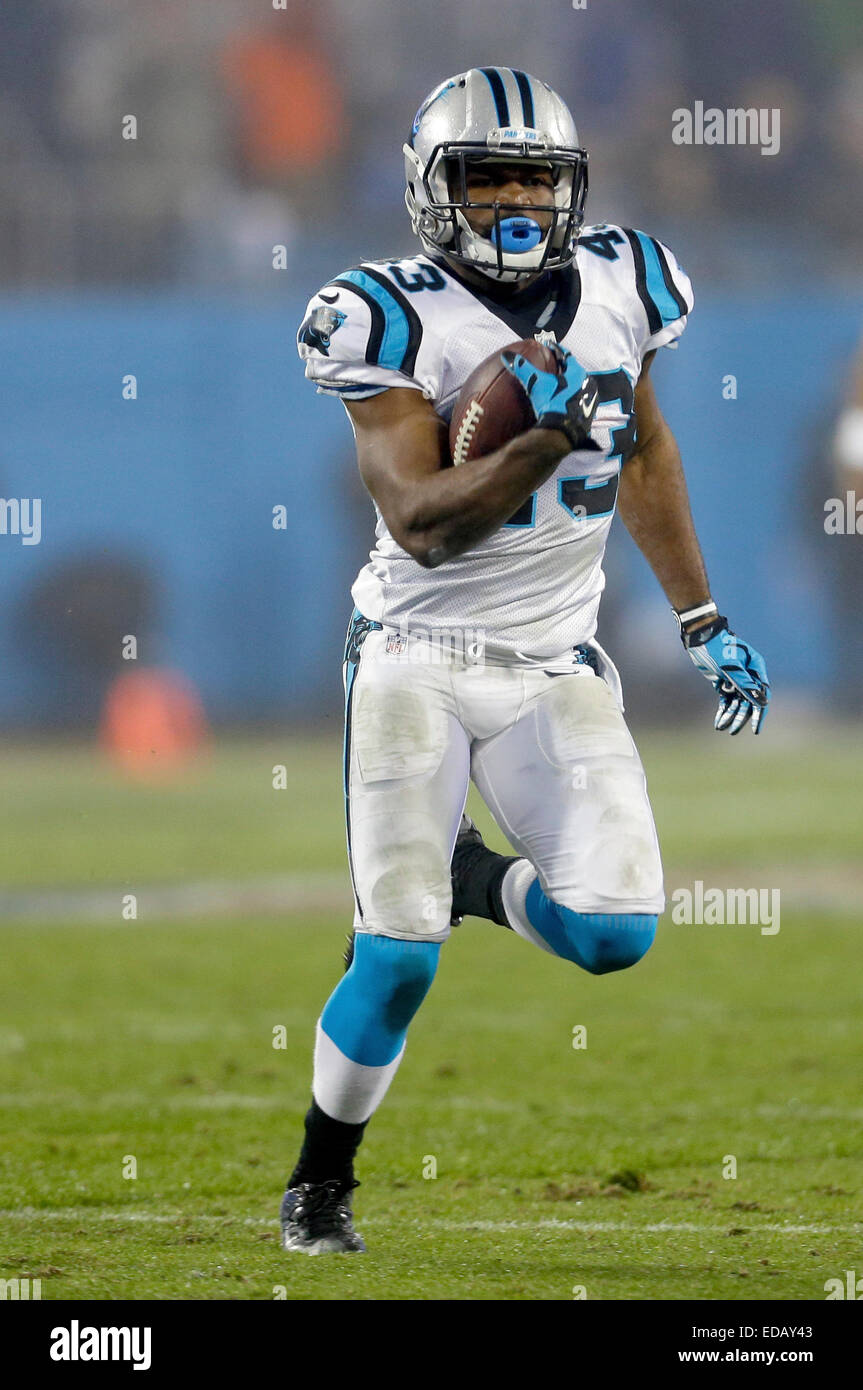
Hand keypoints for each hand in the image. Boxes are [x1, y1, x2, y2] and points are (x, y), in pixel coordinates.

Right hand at [501, 343, 599, 451]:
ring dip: (571, 383)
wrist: (562, 432)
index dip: (557, 350)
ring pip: (579, 385)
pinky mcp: (590, 414)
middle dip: (565, 367)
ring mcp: (591, 400)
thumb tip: (506, 355)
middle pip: (575, 370)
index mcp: (578, 373)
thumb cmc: (551, 403)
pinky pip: (580, 400)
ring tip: (561, 383)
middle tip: (555, 364)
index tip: (550, 346)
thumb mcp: (535, 383)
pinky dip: (573, 397)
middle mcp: (588, 383)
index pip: (567, 356)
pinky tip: (565, 401)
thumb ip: (522, 368)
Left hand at [683, 619, 769, 734]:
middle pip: (749, 702)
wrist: (700, 637)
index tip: (755, 729)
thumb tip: (763, 702)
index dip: (759, 713)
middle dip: (741, 718)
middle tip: (733, 731)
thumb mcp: (731, 667)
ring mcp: (735, 679)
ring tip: (721, 728)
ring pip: (736, 703)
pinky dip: (722, 711)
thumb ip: (746, 684)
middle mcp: (749, 675)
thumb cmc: (718, 648)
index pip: (762, 695)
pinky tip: (718, 723)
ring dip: (730, 716)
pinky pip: (725, 700)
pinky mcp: (723, 681)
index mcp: (756, 669)